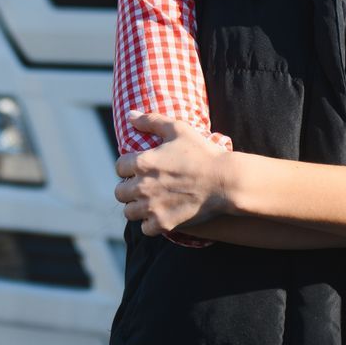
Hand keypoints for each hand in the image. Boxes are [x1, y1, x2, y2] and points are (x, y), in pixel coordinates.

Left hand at [113, 112, 235, 235]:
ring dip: (136, 207)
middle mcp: (142, 186)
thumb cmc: (203, 153)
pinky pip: (145, 229)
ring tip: (148, 202)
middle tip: (142, 186)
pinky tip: (159, 215)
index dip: (128, 166)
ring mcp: (152, 207)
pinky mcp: (164, 223)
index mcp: (142, 162)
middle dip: (128, 188)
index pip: (119, 167)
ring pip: (129, 212)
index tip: (138, 168)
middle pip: (119, 192)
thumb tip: (130, 115)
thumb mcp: (178, 129)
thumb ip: (152, 121)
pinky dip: (150, 224)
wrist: (225, 181)